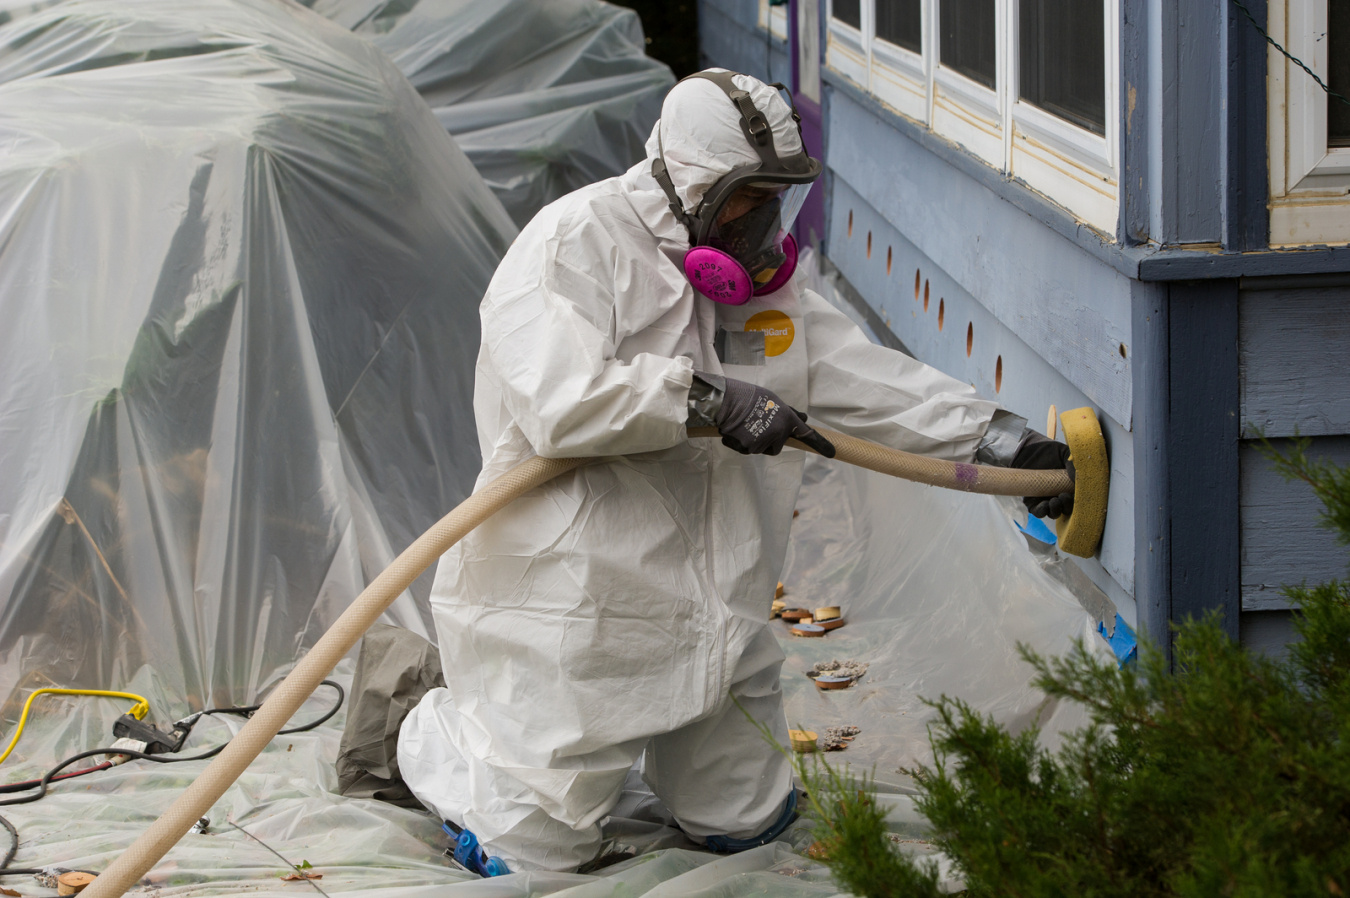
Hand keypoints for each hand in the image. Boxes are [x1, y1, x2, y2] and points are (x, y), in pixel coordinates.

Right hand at [716, 378, 835, 457]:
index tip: (832, 453)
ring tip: (744, 425)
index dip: (820, 444)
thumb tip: (803, 420)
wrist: (727, 401)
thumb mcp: (773, 400)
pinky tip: (736, 430)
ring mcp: (764, 442)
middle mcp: (779, 432)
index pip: (806, 434)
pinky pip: (746, 450)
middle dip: (768, 442)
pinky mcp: (749, 448)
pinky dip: (740, 443)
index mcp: (787, 419)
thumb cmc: (749, 397)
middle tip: (757, 427)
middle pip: (776, 448)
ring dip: (753, 442)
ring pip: (760, 450)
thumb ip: (789, 413)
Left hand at [1012, 430, 1074, 517]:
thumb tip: (1080, 478)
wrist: (1024, 449)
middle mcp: (1058, 494)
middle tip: (1064, 496)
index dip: (1079, 500)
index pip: (1077, 498)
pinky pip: (1038, 512)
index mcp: (1068, 485)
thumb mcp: (1064, 453)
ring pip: (1054, 512)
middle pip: (1066, 508)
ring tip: (1054, 500)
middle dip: (1067, 506)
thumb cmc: (1046, 450)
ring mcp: (1045, 498)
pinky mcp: (1032, 501)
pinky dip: (1043, 511)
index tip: (1077, 494)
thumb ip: (1074, 463)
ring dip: (1056, 510)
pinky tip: (1045, 505)